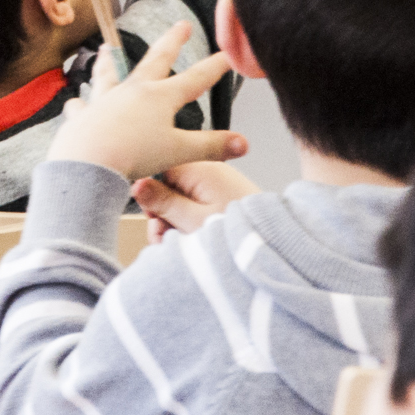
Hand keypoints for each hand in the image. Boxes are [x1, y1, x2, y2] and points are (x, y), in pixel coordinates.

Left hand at [46, 22, 244, 181]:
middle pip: (155, 60)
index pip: (195, 79)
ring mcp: (106, 101)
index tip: (227, 54)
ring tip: (108, 48)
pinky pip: (83, 106)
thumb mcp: (179, 151)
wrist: (87, 162)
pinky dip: (82, 104)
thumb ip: (211, 146)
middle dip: (171, 42)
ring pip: (110, 74)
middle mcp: (132, 92)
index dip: (214, 67)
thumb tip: (243, 144)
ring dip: (111, 60)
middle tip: (181, 26)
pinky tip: (77, 102)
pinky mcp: (84, 117)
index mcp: (159, 98)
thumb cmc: (132, 155)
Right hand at [134, 160, 257, 240]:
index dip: (151, 195)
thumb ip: (162, 202)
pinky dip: (193, 224)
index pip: (159, 168)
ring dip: (177, 225)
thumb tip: (135, 183)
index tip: (154, 218)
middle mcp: (209, 171)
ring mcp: (218, 184)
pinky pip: (199, 206)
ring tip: (184, 247)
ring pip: (182, 201)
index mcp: (200, 168)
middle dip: (163, 216)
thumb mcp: (193, 221)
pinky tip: (195, 243)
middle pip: (169, 188)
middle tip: (168, 240)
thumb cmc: (240, 233)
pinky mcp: (225, 197)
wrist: (279, 244)